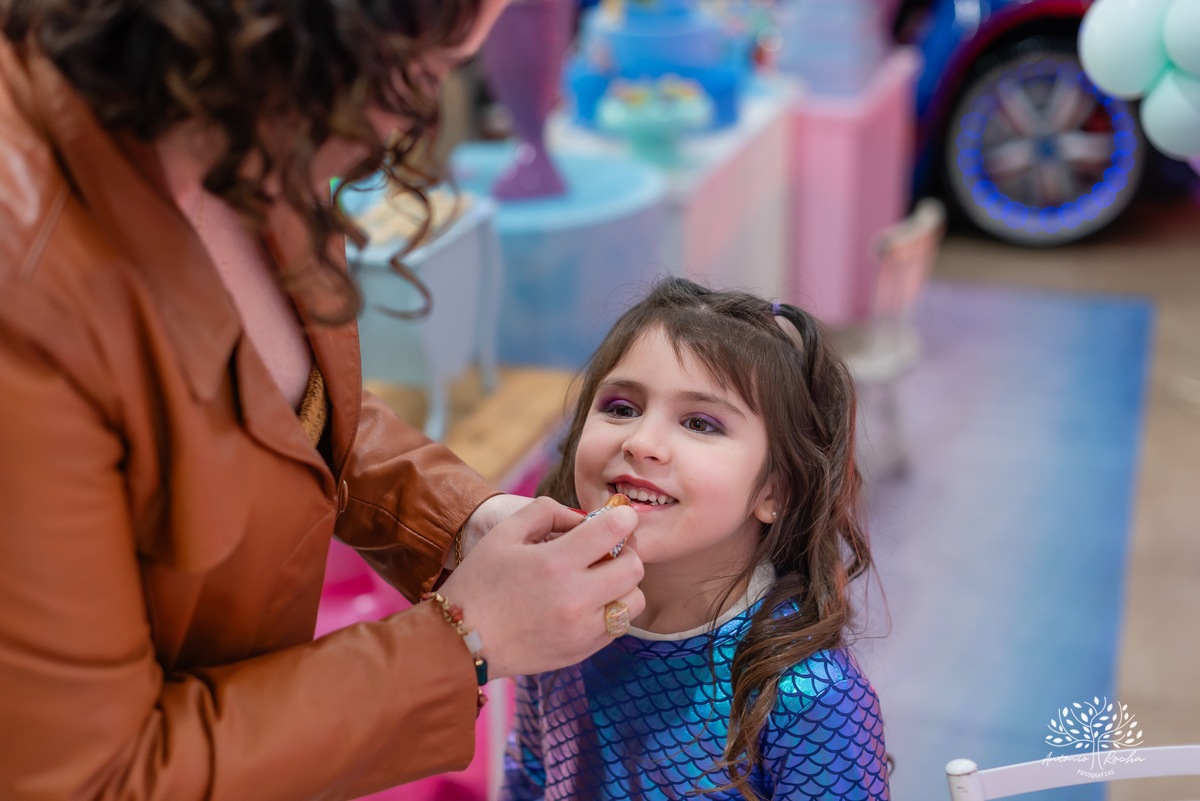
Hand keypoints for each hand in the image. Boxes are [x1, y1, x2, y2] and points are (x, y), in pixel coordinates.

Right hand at [436, 497, 643, 678]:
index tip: (618, 519)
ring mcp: (582, 629)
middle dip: (624, 552)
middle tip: (604, 551)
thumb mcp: (503, 534)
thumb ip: (545, 512)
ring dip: (622, 585)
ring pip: (633, 600)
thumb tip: (582, 516)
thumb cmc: (479, 583)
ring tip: (598, 580)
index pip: (615, 530)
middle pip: (633, 567)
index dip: (622, 518)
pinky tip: (587, 603)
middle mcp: (575, 597)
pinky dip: (611, 610)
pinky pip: (618, 626)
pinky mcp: (582, 651)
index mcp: (555, 563)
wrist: (462, 641)